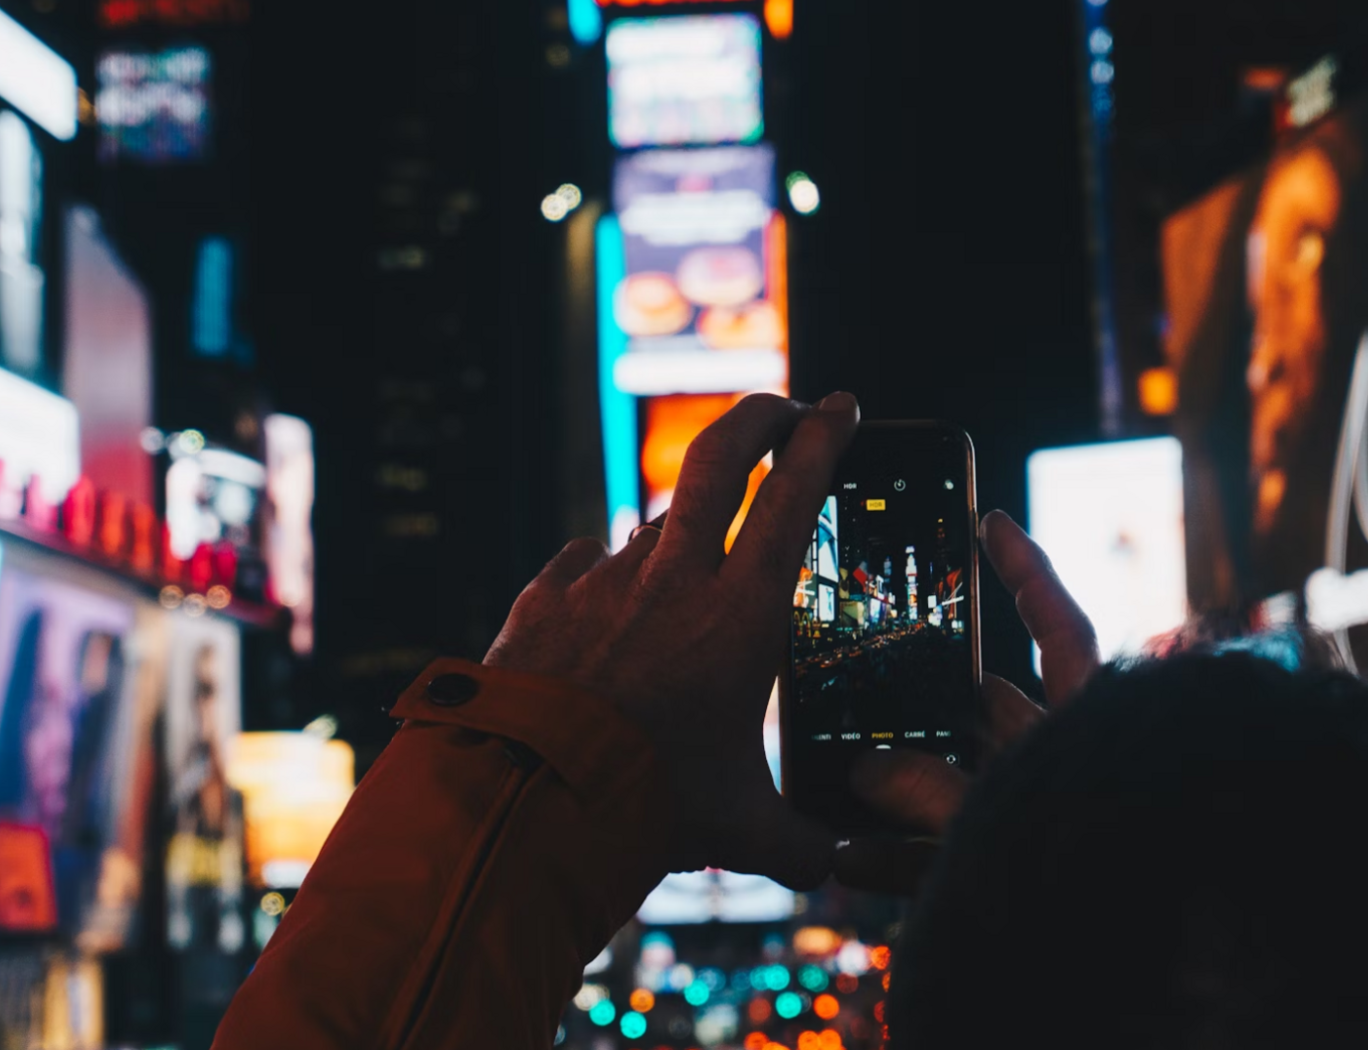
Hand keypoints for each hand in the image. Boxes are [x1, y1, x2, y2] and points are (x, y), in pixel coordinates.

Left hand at [485, 392, 860, 889]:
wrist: (525, 798)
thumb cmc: (644, 806)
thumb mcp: (738, 829)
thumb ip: (797, 842)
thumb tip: (832, 866)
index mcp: (739, 616)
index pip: (794, 500)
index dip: (823, 443)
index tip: (842, 407)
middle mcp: (672, 581)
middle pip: (722, 459)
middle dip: (759, 417)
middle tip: (783, 407)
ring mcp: (601, 583)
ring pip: (653, 524)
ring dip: (680, 531)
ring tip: (689, 566)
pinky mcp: (541, 602)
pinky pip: (579, 567)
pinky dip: (597, 574)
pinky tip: (596, 596)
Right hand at [833, 509, 1098, 893]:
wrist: (1139, 979)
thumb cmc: (1103, 882)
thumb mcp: (1009, 823)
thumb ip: (934, 795)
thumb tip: (867, 774)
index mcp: (1093, 727)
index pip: (1059, 627)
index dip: (1024, 571)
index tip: (988, 521)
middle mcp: (1070, 766)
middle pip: (987, 713)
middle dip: (919, 707)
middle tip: (861, 683)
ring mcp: (1046, 821)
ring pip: (959, 790)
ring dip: (894, 791)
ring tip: (831, 780)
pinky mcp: (1021, 875)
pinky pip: (951, 856)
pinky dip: (899, 859)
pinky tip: (843, 860)